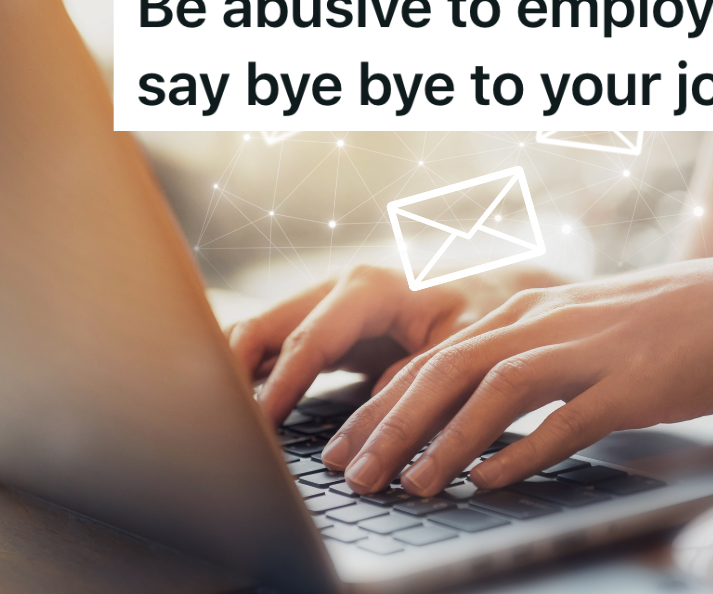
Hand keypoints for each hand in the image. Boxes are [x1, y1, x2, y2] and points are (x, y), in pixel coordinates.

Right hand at [226, 265, 563, 424]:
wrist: (492, 290)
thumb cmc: (482, 313)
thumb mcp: (463, 344)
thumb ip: (420, 376)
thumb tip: (375, 422)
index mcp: (370, 287)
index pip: (309, 339)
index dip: (282, 384)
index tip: (260, 425)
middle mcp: (337, 288)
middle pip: (264, 327)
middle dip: (234, 373)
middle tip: (221, 423)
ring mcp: (324, 305)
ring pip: (258, 333)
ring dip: (235, 374)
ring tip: (220, 421)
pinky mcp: (322, 326)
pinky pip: (272, 347)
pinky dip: (252, 376)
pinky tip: (240, 412)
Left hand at [323, 257, 712, 495]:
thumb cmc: (647, 327)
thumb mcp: (568, 330)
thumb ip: (516, 361)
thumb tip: (462, 419)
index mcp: (520, 310)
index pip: (431, 357)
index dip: (380, 404)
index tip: (342, 446)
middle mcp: (541, 322)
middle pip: (446, 370)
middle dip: (391, 425)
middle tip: (353, 473)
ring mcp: (584, 350)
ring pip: (495, 391)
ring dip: (445, 441)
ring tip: (410, 485)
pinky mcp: (626, 383)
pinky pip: (564, 420)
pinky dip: (520, 453)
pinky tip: (487, 481)